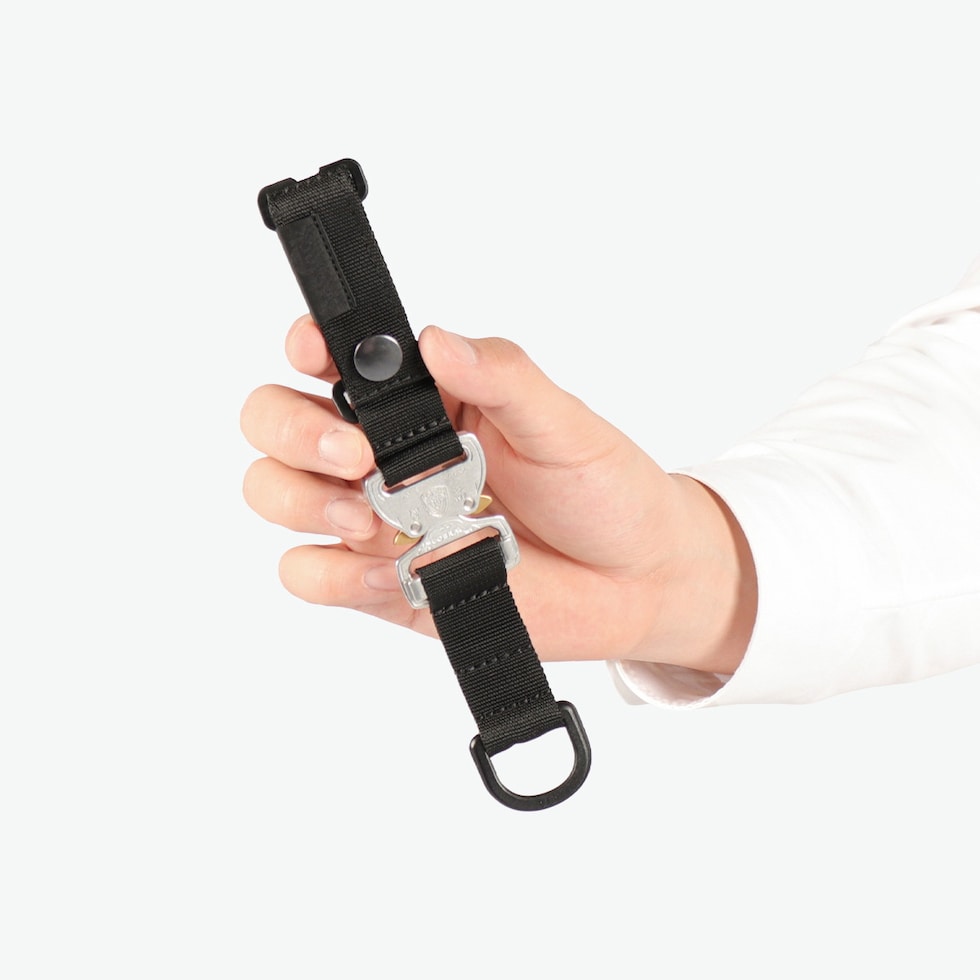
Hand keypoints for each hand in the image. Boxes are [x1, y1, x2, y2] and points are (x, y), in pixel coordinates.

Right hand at [240, 315, 756, 673]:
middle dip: (294, 432)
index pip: (333, 359)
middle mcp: (386, 453)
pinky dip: (332, 575)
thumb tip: (439, 339)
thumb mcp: (563, 424)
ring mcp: (377, 519)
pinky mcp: (382, 582)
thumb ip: (502, 377)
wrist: (636, 583)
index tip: (315, 354)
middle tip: (354, 454)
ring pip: (276, 495)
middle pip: (276, 423)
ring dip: (303, 502)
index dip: (305, 348)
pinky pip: (310, 576)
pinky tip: (390, 571)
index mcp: (424, 399)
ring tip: (371, 518)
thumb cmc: (603, 491)